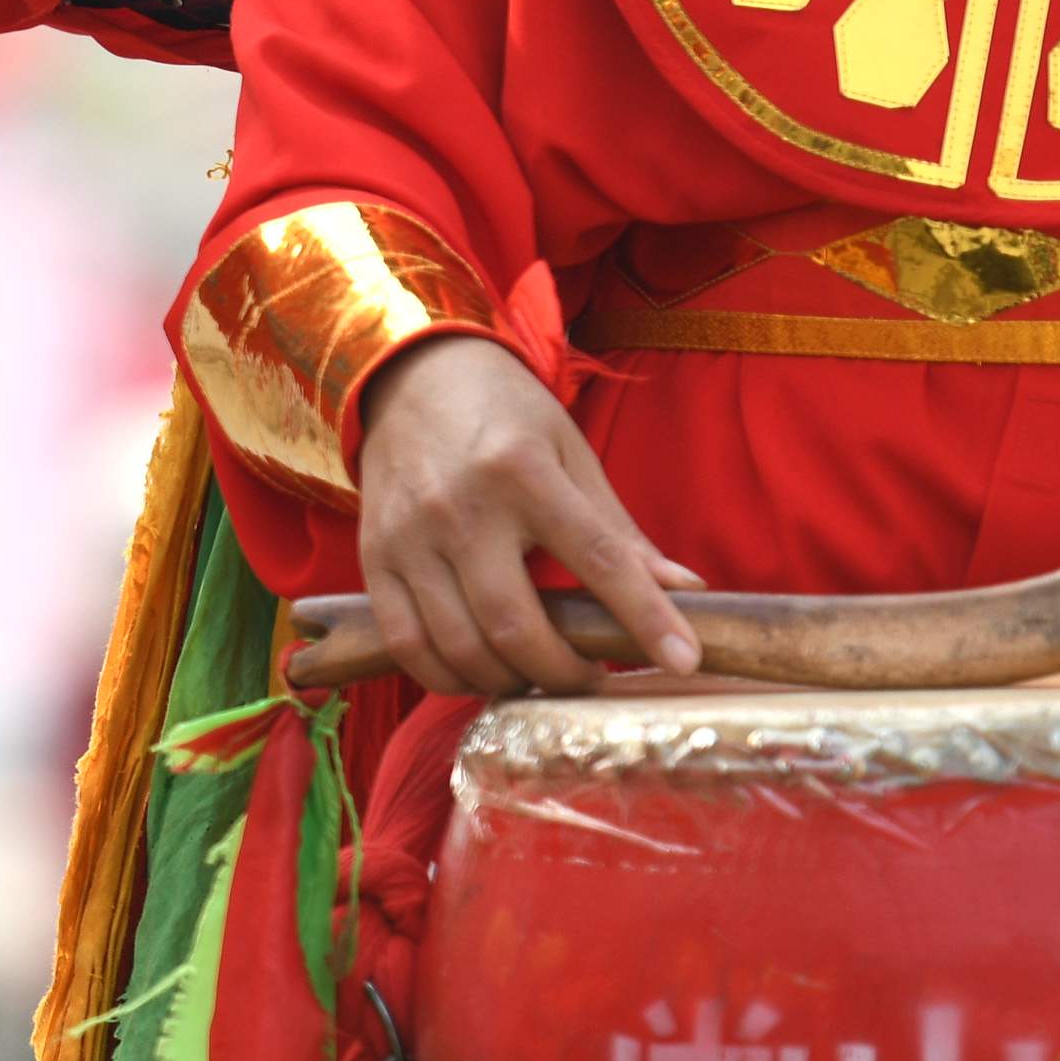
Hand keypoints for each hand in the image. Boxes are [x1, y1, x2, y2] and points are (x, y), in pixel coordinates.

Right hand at [352, 332, 701, 694]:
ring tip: (538, 676)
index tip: (683, 661)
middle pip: (515, 624)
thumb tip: (685, 589)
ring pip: (460, 645)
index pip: (597, 558)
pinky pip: (407, 643)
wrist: (411, 377)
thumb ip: (619, 531)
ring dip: (510, 682)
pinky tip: (479, 674)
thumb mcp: (571, 454)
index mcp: (523, 470)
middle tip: (590, 677)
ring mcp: (409, 536)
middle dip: (564, 672)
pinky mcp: (374, 557)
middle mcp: (461, 506)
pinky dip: (447, 677)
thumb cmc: (505, 417)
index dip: (644, 617)